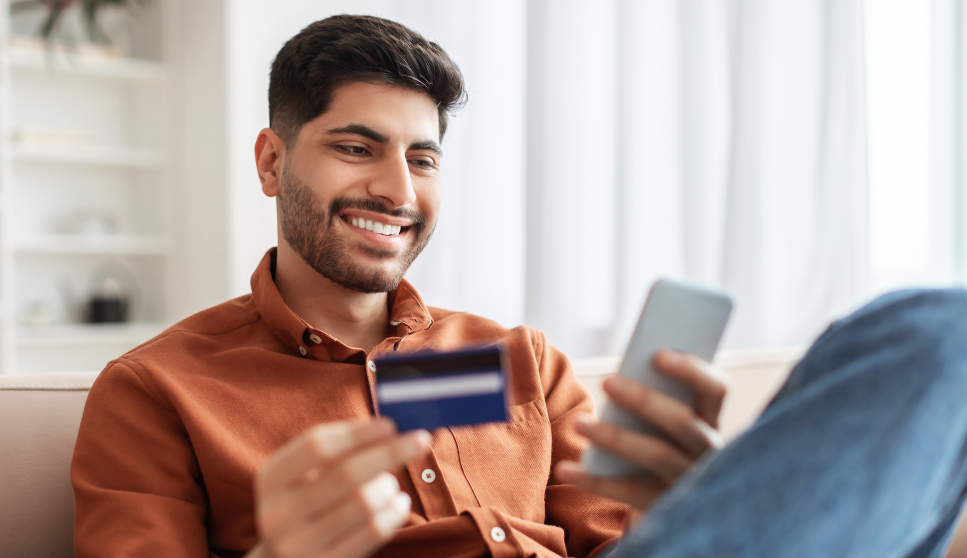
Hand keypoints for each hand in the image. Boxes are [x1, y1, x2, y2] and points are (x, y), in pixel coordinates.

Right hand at [249, 418, 430, 557]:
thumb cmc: (305, 503)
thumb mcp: (304, 475)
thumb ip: (338, 450)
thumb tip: (389, 429)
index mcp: (270, 479)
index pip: (316, 446)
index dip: (357, 433)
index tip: (391, 424)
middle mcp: (277, 514)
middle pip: (345, 474)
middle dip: (389, 453)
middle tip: (420, 440)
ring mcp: (299, 546)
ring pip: (363, 503)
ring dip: (389, 485)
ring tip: (391, 482)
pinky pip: (373, 532)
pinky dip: (395, 512)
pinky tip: (399, 502)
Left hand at [555, 350, 727, 515]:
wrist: (663, 509)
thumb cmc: (653, 446)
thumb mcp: (660, 425)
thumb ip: (652, 401)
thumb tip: (616, 381)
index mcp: (709, 420)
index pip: (715, 389)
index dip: (691, 370)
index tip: (657, 354)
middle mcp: (708, 451)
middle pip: (682, 421)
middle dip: (644, 399)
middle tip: (606, 382)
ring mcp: (690, 481)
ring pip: (657, 455)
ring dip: (615, 436)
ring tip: (579, 423)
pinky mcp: (666, 508)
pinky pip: (630, 492)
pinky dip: (594, 481)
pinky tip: (565, 469)